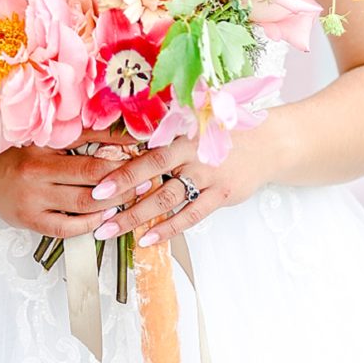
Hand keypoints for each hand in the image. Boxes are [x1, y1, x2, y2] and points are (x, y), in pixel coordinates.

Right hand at [0, 123, 137, 237]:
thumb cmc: (17, 154)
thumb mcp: (44, 138)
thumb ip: (79, 136)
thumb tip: (121, 134)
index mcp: (42, 146)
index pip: (89, 147)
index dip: (120, 152)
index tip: (144, 152)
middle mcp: (36, 172)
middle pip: (91, 178)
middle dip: (125, 181)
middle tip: (147, 179)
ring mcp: (33, 200)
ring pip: (84, 204)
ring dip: (113, 203)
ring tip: (132, 199)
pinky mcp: (30, 221)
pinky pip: (67, 228)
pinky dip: (91, 223)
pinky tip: (104, 217)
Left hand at [89, 126, 273, 247]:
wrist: (267, 143)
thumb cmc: (224, 132)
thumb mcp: (196, 123)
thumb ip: (166, 133)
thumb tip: (125, 144)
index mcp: (182, 135)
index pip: (146, 155)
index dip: (122, 170)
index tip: (97, 184)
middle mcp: (193, 155)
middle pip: (152, 178)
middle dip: (122, 196)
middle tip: (96, 210)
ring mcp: (208, 177)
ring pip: (167, 200)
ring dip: (138, 217)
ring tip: (112, 230)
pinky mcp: (222, 195)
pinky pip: (191, 215)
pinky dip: (168, 228)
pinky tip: (148, 238)